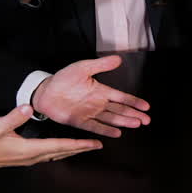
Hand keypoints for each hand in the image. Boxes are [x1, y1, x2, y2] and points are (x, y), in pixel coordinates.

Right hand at [0, 105, 101, 174]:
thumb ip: (13, 116)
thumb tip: (28, 107)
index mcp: (30, 149)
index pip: (59, 145)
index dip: (78, 144)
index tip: (93, 143)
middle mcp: (34, 156)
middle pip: (63, 152)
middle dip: (81, 148)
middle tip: (98, 145)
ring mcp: (30, 159)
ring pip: (57, 155)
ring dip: (72, 151)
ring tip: (86, 147)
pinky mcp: (26, 158)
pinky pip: (50, 155)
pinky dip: (61, 151)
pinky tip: (64, 149)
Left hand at [32, 55, 150, 137]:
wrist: (45, 91)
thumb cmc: (63, 78)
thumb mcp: (83, 67)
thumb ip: (101, 65)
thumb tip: (118, 59)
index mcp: (100, 90)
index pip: (121, 97)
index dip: (134, 102)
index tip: (146, 106)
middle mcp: (97, 103)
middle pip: (119, 110)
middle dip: (133, 114)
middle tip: (146, 120)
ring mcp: (89, 113)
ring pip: (110, 118)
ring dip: (123, 121)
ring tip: (136, 124)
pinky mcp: (79, 121)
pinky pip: (95, 126)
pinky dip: (105, 129)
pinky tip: (117, 133)